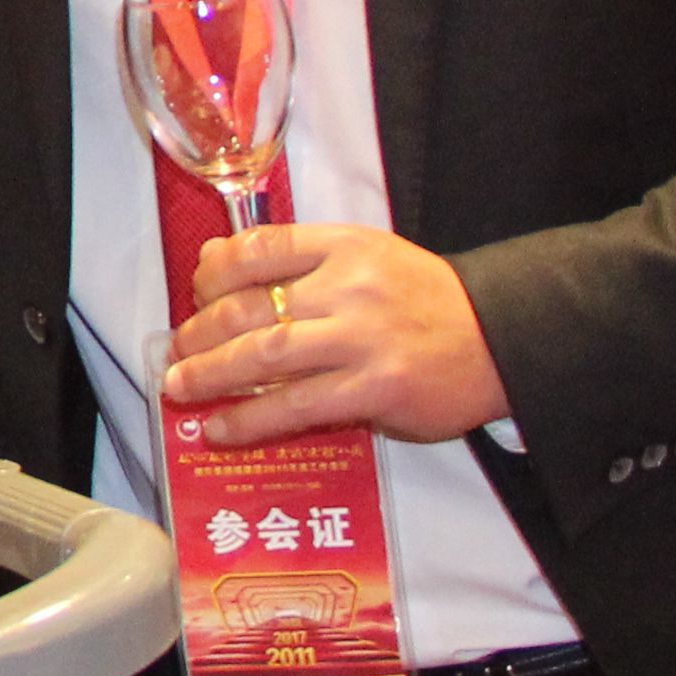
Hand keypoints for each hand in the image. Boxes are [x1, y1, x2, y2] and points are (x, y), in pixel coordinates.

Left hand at [165, 223, 509, 446]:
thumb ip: (300, 261)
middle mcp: (348, 288)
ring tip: (180, 387)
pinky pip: (296, 406)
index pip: (259, 248)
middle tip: (174, 350)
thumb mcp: (368, 258)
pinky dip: (249, 419)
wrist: (500, 338)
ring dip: (210, 374)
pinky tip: (221, 428)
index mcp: (344, 247)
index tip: (195, 291)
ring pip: (264, 356)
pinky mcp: (375, 389)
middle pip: (250, 306)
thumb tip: (216, 267)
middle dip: (200, 331)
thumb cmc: (424, 300)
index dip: (214, 271)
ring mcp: (361, 339)